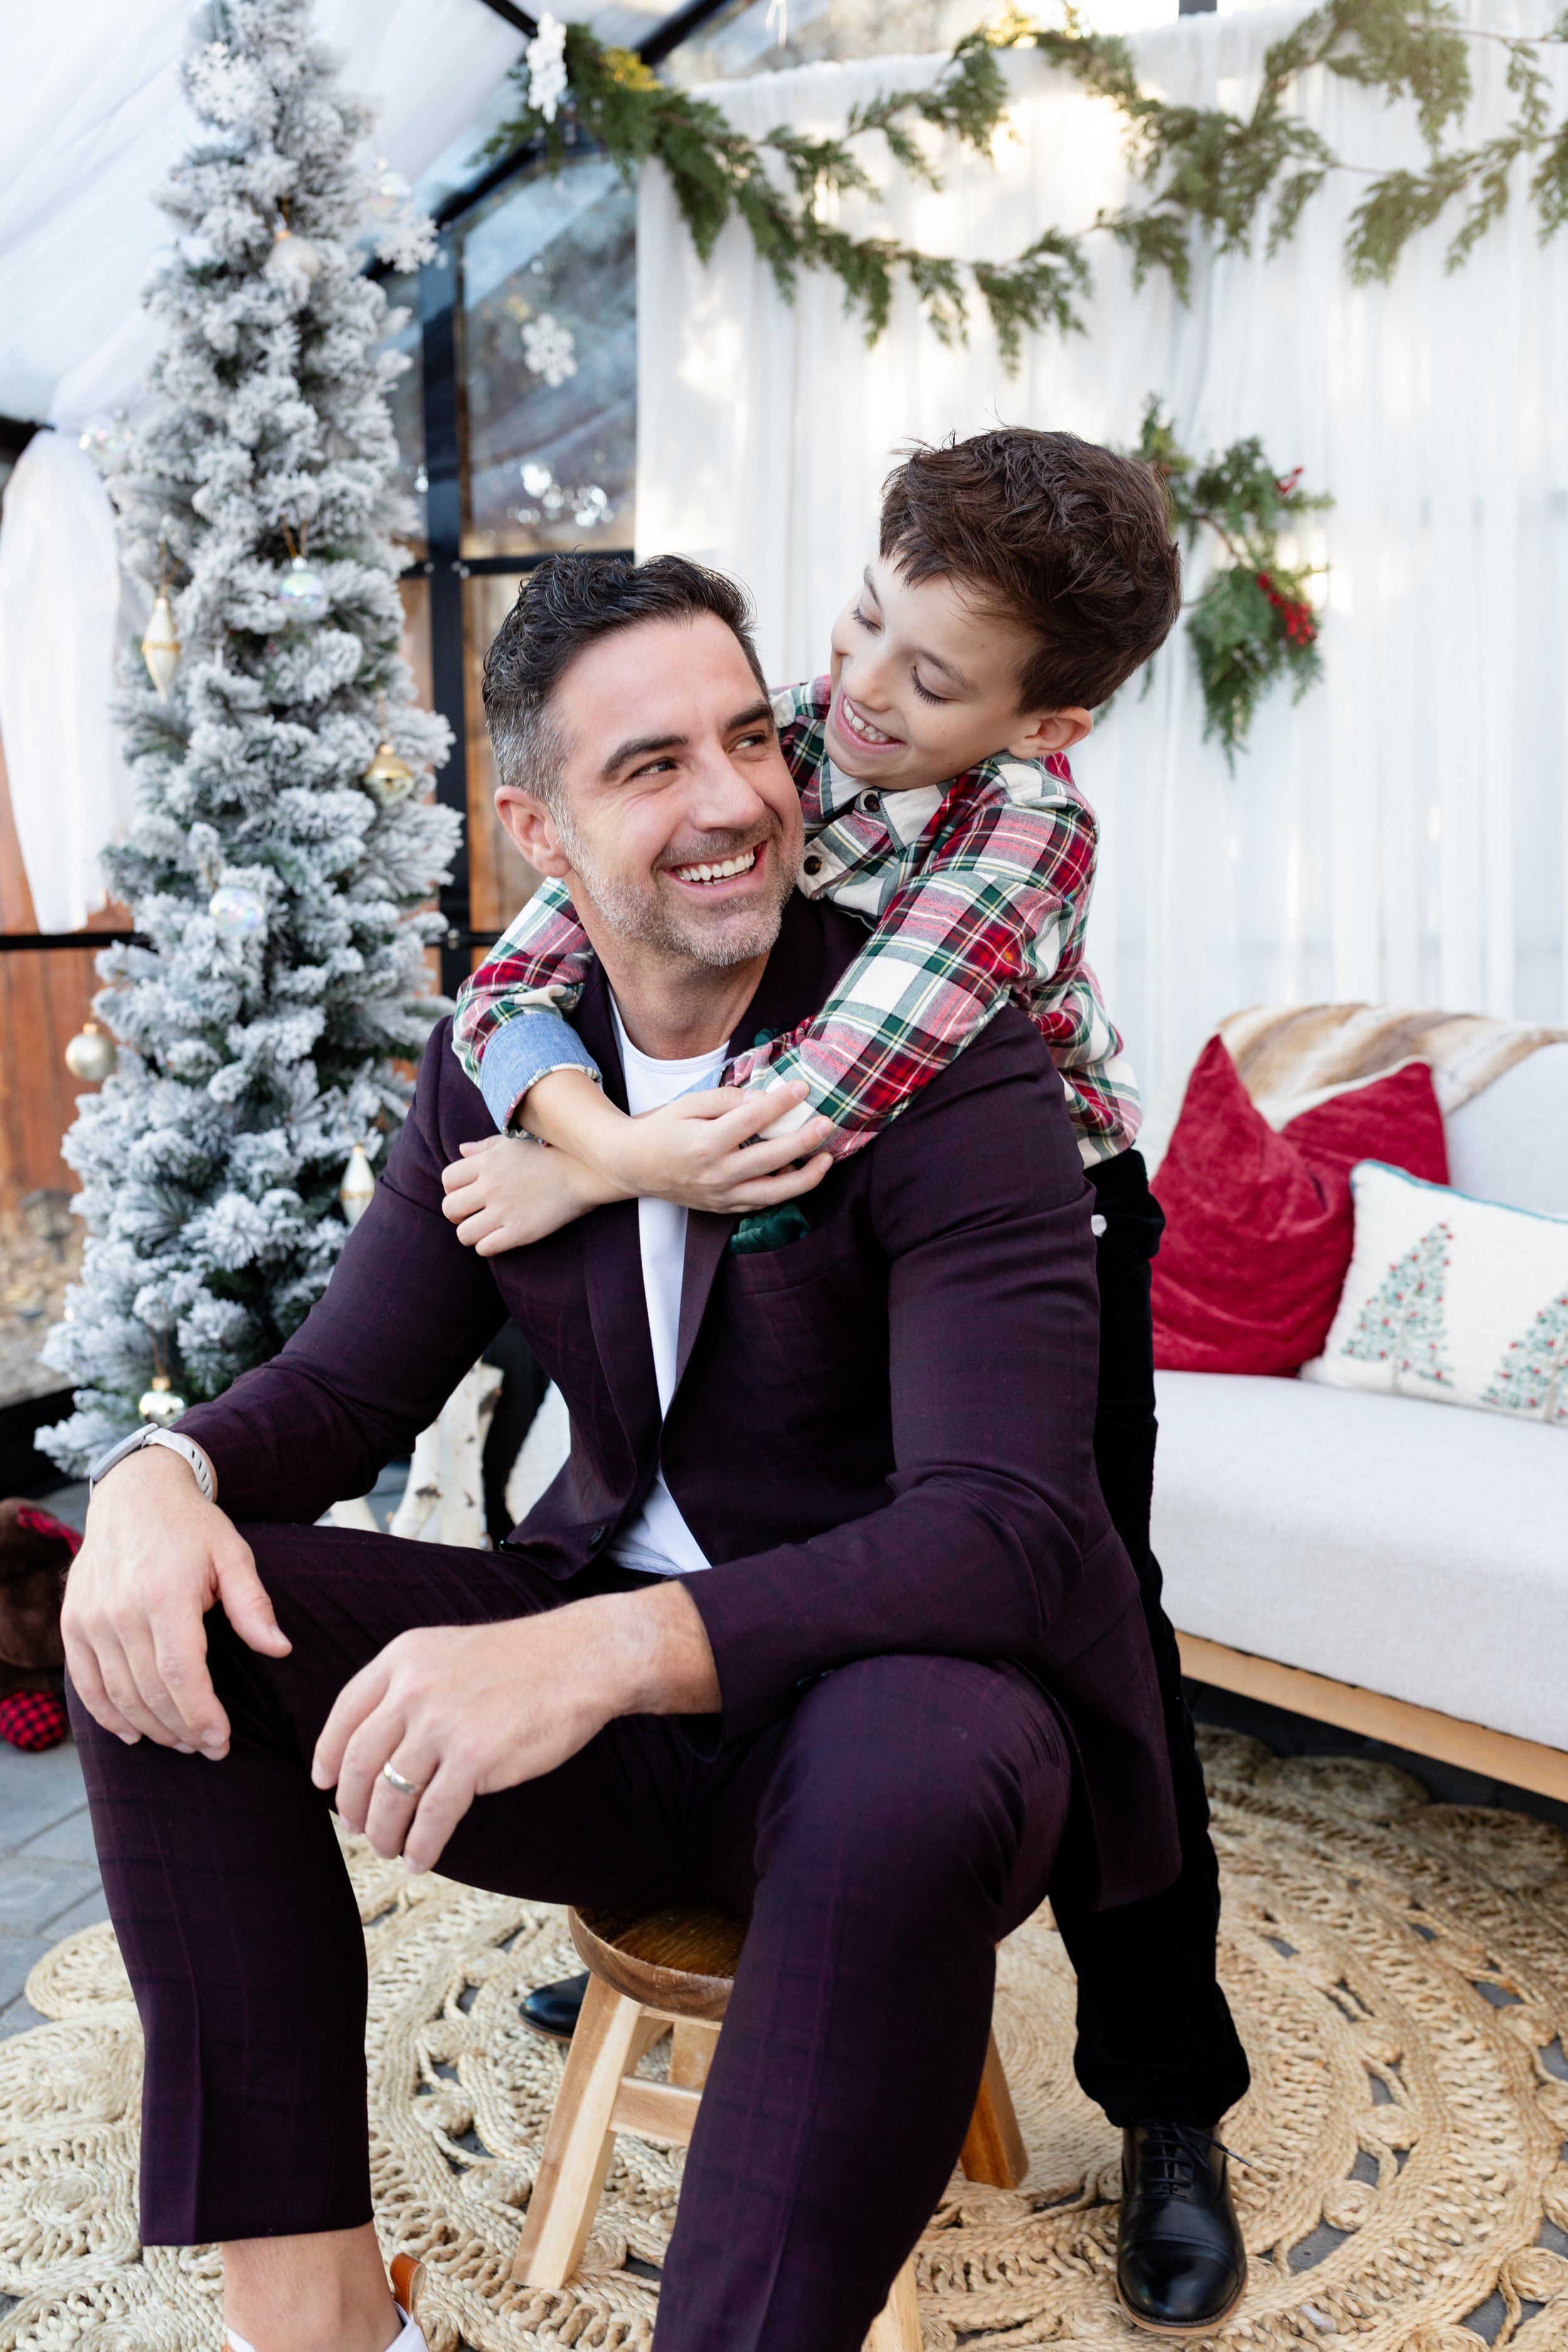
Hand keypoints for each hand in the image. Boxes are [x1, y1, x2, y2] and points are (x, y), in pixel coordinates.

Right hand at [62, 1447, 290, 1755]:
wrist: (135, 1494)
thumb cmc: (192, 1528)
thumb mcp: (234, 1555)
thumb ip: (254, 1606)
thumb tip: (280, 1649)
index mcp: (165, 1595)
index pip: (181, 1674)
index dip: (201, 1715)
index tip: (222, 1741)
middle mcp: (120, 1611)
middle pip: (150, 1692)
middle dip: (183, 1730)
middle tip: (209, 1748)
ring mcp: (91, 1618)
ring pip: (119, 1694)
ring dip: (152, 1727)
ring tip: (182, 1741)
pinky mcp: (73, 1622)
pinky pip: (86, 1682)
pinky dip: (106, 1714)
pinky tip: (133, 1732)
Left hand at [314, 1581, 718, 1871]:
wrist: (582, 1659)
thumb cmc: (523, 1660)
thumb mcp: (449, 1652)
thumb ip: (409, 1686)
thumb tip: (374, 1741)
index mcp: (403, 1658)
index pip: (344, 1714)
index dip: (327, 1755)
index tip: (323, 1782)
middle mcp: (413, 1689)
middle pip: (358, 1762)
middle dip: (352, 1805)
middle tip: (358, 1827)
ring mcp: (441, 1725)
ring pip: (389, 1796)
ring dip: (383, 1833)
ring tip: (389, 1848)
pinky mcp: (473, 1759)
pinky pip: (431, 1817)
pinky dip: (420, 1845)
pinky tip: (420, 1857)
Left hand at [440, 1133, 624, 1252]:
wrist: (585, 1171)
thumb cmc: (551, 1152)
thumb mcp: (514, 1142)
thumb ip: (485, 1146)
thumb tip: (462, 1150)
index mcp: (486, 1163)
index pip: (447, 1180)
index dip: (453, 1189)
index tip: (468, 1192)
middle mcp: (490, 1187)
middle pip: (449, 1208)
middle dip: (457, 1213)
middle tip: (473, 1213)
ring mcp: (504, 1211)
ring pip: (463, 1234)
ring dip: (471, 1232)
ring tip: (485, 1228)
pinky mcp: (519, 1232)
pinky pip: (485, 1248)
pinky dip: (488, 1246)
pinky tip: (501, 1237)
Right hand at [532, 1070, 835, 1213]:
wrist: (634, 1167)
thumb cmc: (661, 1129)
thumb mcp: (687, 1104)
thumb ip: (725, 1100)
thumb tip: (762, 1098)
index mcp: (704, 1143)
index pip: (751, 1120)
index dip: (780, 1102)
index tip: (801, 1088)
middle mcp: (715, 1174)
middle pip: (771, 1158)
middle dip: (804, 1140)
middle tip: (826, 1123)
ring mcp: (721, 1196)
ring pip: (774, 1192)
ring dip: (806, 1176)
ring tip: (827, 1158)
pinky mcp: (724, 1208)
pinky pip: (762, 1203)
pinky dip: (785, 1190)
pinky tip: (801, 1173)